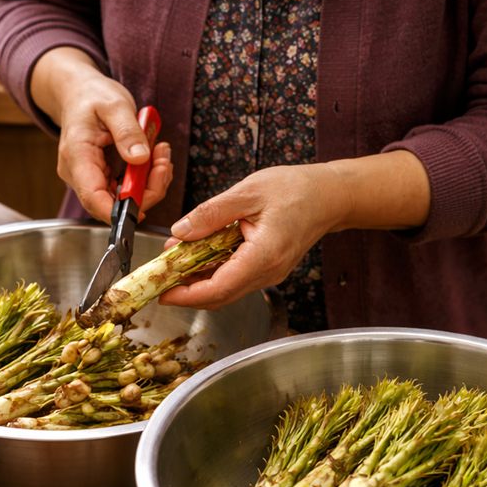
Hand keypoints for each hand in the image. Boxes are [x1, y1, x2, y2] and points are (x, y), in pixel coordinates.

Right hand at [30, 48, 172, 222]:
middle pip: (111, 202)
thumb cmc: (92, 96)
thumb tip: (140, 158)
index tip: (144, 206)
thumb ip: (127, 131)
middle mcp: (79, 174)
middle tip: (163, 163)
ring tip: (161, 154)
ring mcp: (89, 178)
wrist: (80, 93)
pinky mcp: (101, 177)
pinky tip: (154, 159)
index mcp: (77, 156)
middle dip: (145, 191)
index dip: (118, 211)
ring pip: (122, 199)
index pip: (92, 197)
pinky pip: (125, 189)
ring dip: (149, 184)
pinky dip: (144, 179)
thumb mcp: (114, 105)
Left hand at [159, 165, 340, 309]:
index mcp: (264, 256)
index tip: (161, 292)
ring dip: (196, 280)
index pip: (218, 289)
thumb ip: (211, 213)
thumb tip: (180, 232)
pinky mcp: (266, 269)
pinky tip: (195, 256)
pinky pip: (233, 279)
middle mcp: (267, 273)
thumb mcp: (248, 192)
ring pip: (224, 289)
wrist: (329, 195)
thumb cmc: (296, 189)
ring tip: (172, 261)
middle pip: (218, 296)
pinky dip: (211, 271)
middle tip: (157, 276)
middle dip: (185, 290)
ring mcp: (268, 274)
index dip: (186, 295)